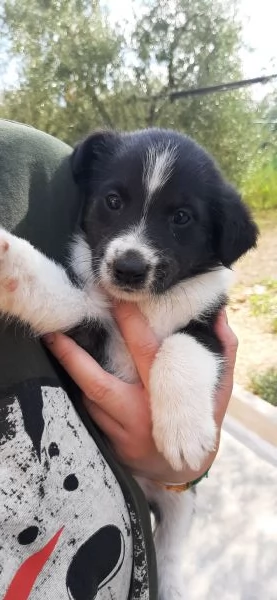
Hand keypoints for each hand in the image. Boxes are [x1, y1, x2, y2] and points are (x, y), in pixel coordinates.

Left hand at [43, 306, 237, 483]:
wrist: (187, 468)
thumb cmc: (203, 419)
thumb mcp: (221, 387)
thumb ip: (224, 350)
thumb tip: (220, 315)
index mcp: (168, 394)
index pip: (145, 352)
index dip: (130, 324)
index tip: (115, 300)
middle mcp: (141, 414)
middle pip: (97, 383)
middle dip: (71, 357)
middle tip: (52, 334)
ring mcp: (123, 434)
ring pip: (89, 400)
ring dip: (72, 375)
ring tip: (57, 348)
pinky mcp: (112, 447)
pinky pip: (90, 417)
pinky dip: (81, 396)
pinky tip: (70, 378)